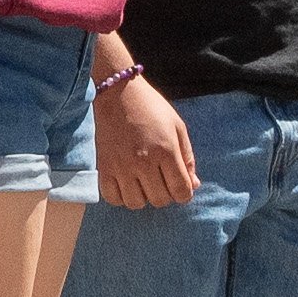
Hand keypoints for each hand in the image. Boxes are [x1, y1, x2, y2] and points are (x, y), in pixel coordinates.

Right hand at [96, 64, 200, 210]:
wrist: (117, 92)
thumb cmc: (151, 107)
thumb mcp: (177, 127)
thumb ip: (188, 158)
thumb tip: (193, 185)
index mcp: (166, 151)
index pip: (181, 191)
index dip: (184, 194)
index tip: (181, 187)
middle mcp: (143, 162)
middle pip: (160, 200)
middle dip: (166, 194)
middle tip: (162, 181)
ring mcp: (121, 166)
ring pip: (136, 203)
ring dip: (144, 197)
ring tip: (144, 183)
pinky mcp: (104, 167)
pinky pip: (113, 198)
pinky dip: (121, 197)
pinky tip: (127, 185)